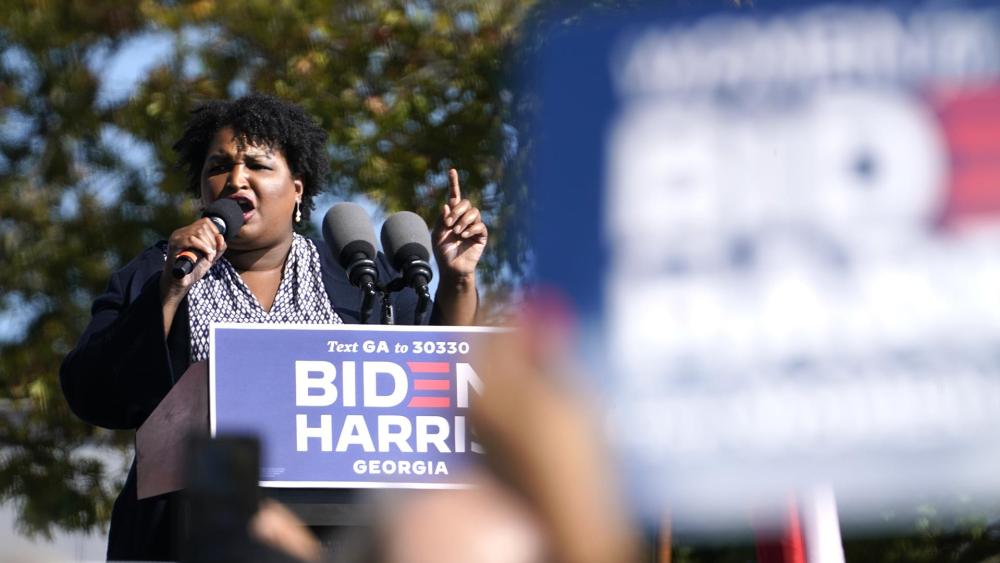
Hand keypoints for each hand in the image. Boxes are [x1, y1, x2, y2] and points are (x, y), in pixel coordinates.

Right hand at [159, 217, 225, 334]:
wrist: (180, 283)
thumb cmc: (194, 270)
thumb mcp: (211, 257)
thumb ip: (219, 247)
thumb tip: (221, 237)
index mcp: (189, 232)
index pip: (205, 222)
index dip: (215, 232)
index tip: (216, 246)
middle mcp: (181, 232)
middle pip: (203, 226)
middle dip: (213, 241)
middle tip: (211, 254)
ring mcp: (176, 237)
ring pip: (199, 232)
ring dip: (209, 246)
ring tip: (208, 257)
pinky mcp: (174, 244)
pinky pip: (192, 239)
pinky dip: (203, 248)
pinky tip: (206, 256)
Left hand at [433, 169, 487, 281]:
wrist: (452, 268)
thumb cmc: (443, 252)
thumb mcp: (437, 234)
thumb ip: (442, 218)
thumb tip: (447, 203)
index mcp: (452, 215)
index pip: (454, 195)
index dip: (453, 182)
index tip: (451, 170)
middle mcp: (464, 218)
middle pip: (465, 203)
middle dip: (457, 211)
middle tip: (449, 224)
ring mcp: (474, 225)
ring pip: (474, 212)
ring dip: (463, 221)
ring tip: (456, 232)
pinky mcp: (481, 235)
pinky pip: (479, 225)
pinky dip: (470, 229)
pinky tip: (463, 236)